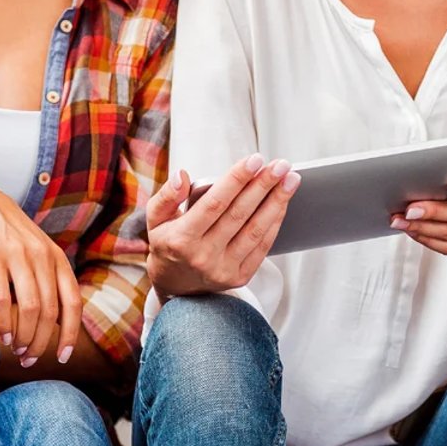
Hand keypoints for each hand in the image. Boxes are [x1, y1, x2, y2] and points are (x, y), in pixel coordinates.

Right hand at [0, 174, 79, 367]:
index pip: (72, 303)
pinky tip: (2, 335)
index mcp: (55, 256)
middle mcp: (41, 255)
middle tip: (30, 359)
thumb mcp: (34, 246)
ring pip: (30, 310)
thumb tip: (57, 317)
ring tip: (17, 351)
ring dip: (25, 337)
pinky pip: (2, 299)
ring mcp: (17, 255)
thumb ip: (48, 274)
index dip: (70, 334)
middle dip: (42, 342)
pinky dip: (4, 323)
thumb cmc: (3, 230)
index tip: (61, 357)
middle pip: (50, 312)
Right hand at [145, 154, 300, 297]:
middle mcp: (203, 256)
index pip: (214, 204)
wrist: (174, 285)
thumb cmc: (168, 243)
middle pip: (240, 214)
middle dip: (263, 186)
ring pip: (256, 230)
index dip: (236, 180)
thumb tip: (181, 176)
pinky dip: (275, 222)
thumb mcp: (156, 218)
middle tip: (281, 165)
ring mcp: (223, 269)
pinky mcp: (239, 277)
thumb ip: (166, 195)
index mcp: (181, 238)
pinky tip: (282, 203)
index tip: (254, 160)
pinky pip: (262, 247)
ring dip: (276, 202)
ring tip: (290, 180)